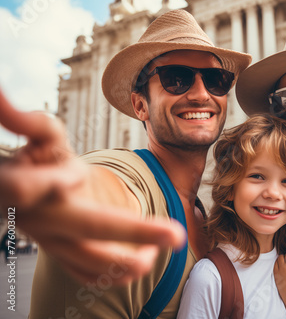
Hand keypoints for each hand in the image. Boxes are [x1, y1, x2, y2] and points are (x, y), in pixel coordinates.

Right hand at [0, 87, 185, 284]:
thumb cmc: (42, 160)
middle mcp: (41, 221)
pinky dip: (115, 274)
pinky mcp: (64, 255)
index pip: (30, 190)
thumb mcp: (41, 139)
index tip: (75, 173)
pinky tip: (142, 263)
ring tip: (161, 251)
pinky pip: (88, 274)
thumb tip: (6, 102)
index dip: (51, 182)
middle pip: (87, 231)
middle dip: (136, 232)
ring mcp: (53, 243)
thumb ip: (34, 125)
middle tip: (177, 234)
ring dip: (129, 261)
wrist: (33, 193)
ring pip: (89, 262)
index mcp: (26, 188)